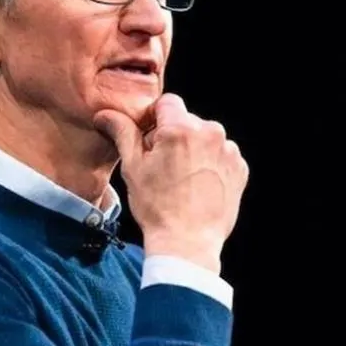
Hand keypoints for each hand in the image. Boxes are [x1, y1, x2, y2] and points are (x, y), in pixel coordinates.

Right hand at [94, 94, 248, 274]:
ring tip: (181, 180)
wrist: (188, 243)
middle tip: (162, 166)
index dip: (154, 119)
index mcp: (181, 128)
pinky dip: (210, 165)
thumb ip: (123, 133)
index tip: (149, 141)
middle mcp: (210, 133)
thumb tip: (106, 114)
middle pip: (187, 121)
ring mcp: (229, 151)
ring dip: (193, 150)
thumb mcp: (133, 167)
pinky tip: (197, 186)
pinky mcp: (239, 168)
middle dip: (174, 136)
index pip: (167, 103)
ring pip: (205, 138)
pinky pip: (221, 155)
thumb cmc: (157, 207)